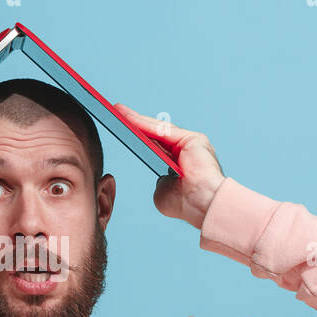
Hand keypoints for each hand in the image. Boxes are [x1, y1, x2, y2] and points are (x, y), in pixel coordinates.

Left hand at [113, 102, 226, 228]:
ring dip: (137, 120)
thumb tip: (160, 179)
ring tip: (117, 112)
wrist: (202, 204)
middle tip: (115, 113)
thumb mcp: (164, 192)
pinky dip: (145, 124)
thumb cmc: (186, 204)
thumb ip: (160, 182)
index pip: (155, 148)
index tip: (120, 131)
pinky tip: (129, 119)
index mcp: (179, 166)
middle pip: (155, 135)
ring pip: (159, 130)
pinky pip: (164, 130)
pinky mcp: (193, 139)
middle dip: (135, 124)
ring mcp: (190, 144)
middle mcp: (185, 152)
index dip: (137, 138)